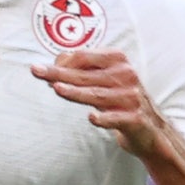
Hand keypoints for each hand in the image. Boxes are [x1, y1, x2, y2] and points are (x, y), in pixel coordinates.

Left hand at [32, 49, 164, 158]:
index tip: (42, 70)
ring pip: (97, 95)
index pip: (83, 56)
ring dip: (76, 92)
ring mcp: (131, 97)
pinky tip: (92, 118)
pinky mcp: (135, 118)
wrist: (149, 128)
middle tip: (35, 71)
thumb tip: (54, 66)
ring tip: (57, 89)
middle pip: (84, 74)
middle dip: (58, 74)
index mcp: (117, 60)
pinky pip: (116, 118)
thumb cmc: (118, 100)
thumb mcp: (103, 80)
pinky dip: (104, 118)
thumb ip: (82, 71)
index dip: (60, 62)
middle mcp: (126, 75)